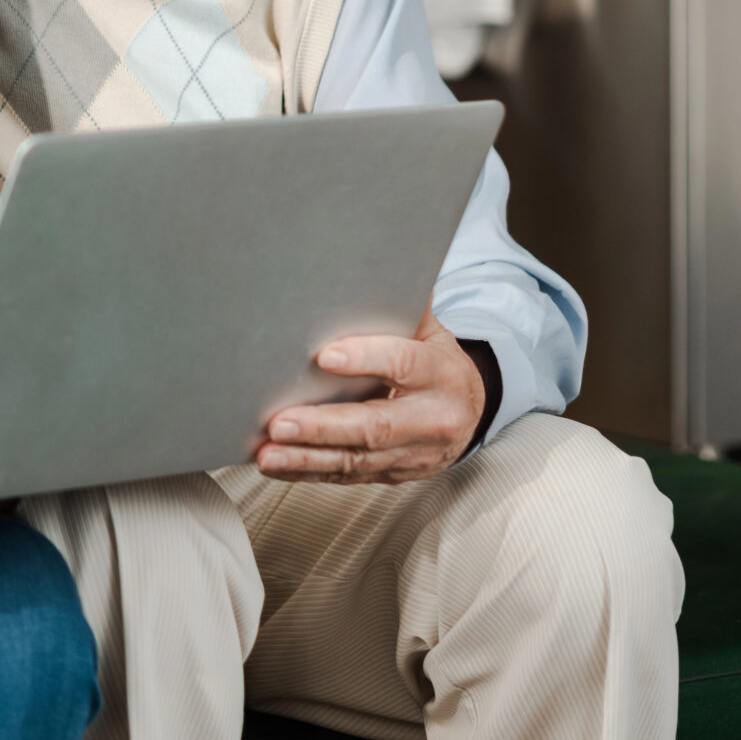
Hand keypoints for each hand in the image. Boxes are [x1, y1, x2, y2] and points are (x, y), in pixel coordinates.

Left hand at [255, 307, 485, 484]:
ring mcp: (414, 454)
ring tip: (268, 454)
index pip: (403, 363)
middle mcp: (432, 419)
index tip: (323, 357)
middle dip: (323, 426)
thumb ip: (401, 305)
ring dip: (307, 458)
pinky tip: (277, 466)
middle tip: (279, 423)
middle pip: (375, 426)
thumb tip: (371, 263)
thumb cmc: (437, 363)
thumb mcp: (431, 331)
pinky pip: (349, 477)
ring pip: (358, 460)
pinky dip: (309, 472)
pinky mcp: (394, 474)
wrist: (472, 411)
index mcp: (442, 374)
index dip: (365, 358)